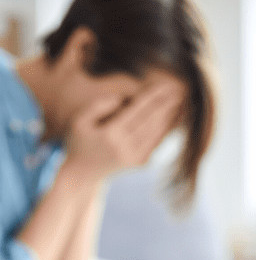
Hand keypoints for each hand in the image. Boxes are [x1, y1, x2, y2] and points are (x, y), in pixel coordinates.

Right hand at [65, 83, 184, 180]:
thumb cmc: (79, 144)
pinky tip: (171, 118)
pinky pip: (156, 142)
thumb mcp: (79, 121)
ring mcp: (133, 157)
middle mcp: (124, 147)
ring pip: (156, 132)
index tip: (166, 84)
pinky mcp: (139, 164)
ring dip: (170, 115)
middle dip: (166, 104)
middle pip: (151, 120)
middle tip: (180, 89)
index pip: (137, 110)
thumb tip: (122, 99)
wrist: (81, 175)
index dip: (153, 96)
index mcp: (110, 134)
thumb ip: (98, 105)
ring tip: (179, 101)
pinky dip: (165, 129)